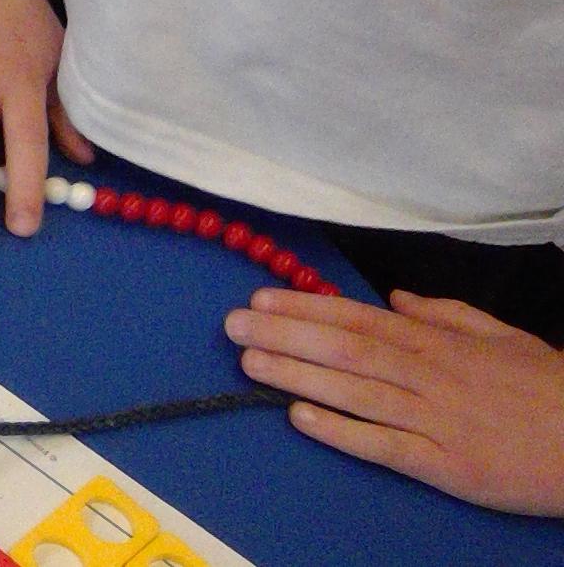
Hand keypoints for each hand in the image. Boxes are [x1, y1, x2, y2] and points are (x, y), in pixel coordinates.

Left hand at [230, 287, 563, 513]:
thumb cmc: (548, 388)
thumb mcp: (501, 338)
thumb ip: (446, 315)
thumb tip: (394, 300)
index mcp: (440, 344)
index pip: (359, 320)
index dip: (306, 309)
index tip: (260, 298)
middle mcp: (430, 376)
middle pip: (346, 350)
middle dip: (285, 335)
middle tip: (233, 326)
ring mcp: (436, 420)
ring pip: (356, 392)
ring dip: (297, 376)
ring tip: (249, 363)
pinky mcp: (446, 466)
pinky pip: (384, 445)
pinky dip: (341, 431)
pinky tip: (300, 419)